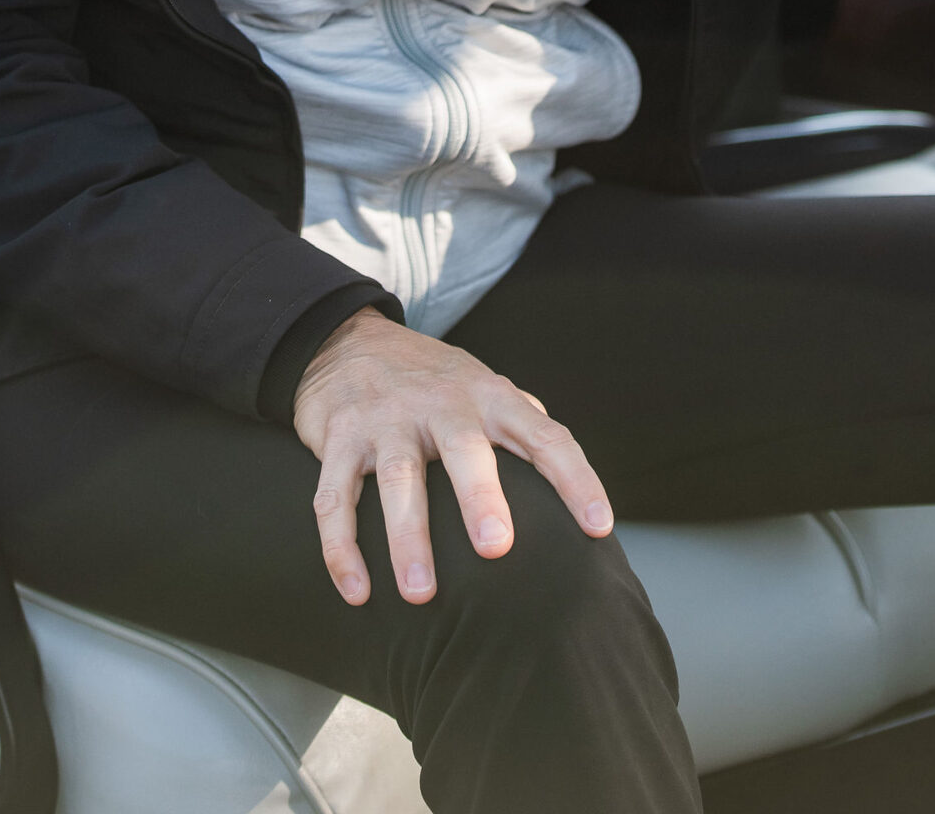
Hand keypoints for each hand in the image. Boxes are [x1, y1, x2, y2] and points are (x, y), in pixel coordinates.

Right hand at [292, 307, 613, 606]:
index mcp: (489, 396)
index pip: (543, 435)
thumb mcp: (484, 387)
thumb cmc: (433, 381)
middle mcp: (440, 403)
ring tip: (420, 595)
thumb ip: (526, 425)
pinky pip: (335, 497)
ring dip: (407, 537)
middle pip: (464, 447)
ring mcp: (386, 419)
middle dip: (480, 496)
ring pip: (396, 477)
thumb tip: (573, 479)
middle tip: (495, 550)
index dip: (575, 478)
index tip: (599, 527)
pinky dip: (342, 548)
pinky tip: (357, 591)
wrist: (347, 339)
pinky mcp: (339, 438)